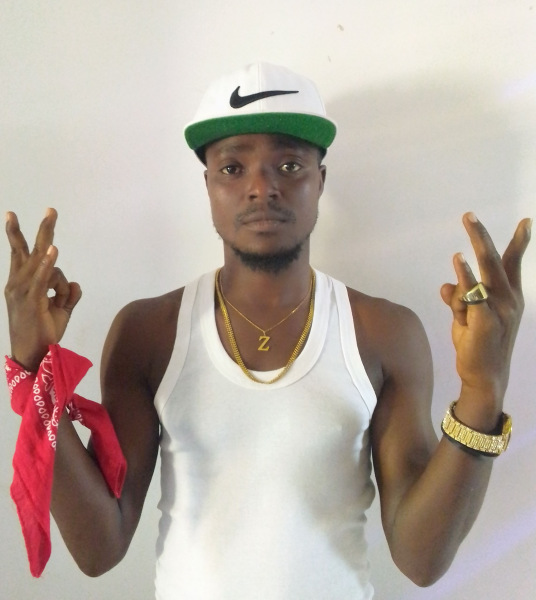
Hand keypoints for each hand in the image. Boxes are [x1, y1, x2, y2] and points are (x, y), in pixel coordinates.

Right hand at [4, 208, 81, 370]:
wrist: (33, 356)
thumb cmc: (43, 333)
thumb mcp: (60, 312)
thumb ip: (68, 296)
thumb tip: (76, 284)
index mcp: (21, 283)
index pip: (22, 254)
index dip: (18, 235)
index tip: (11, 215)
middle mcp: (18, 283)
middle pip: (30, 250)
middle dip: (41, 229)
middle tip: (51, 209)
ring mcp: (22, 291)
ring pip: (46, 266)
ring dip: (52, 254)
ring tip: (52, 228)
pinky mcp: (31, 300)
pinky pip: (41, 278)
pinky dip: (48, 264)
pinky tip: (54, 251)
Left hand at [440, 213, 530, 427]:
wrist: (483, 375)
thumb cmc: (478, 343)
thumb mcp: (467, 318)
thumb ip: (459, 299)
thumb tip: (446, 285)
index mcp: (509, 297)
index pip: (512, 265)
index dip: (519, 243)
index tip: (526, 222)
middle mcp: (508, 300)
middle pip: (496, 261)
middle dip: (483, 236)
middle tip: (470, 215)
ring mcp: (499, 311)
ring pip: (483, 274)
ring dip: (475, 247)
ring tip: (469, 221)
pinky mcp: (484, 321)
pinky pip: (472, 294)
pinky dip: (465, 278)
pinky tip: (459, 261)